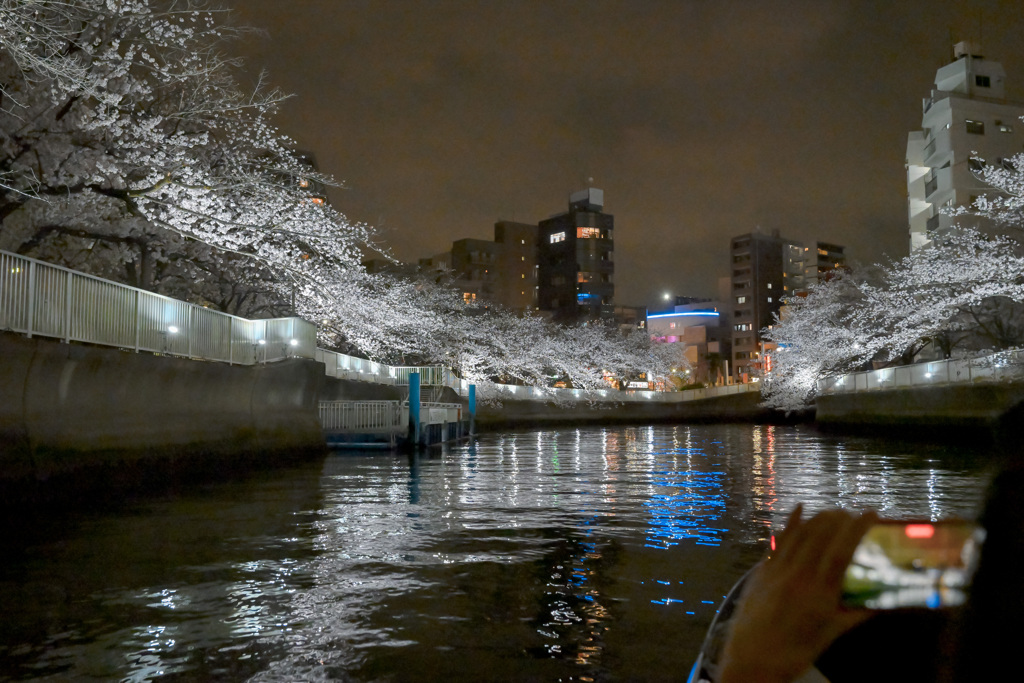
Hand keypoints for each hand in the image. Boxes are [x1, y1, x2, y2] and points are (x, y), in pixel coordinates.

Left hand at [718, 505, 877, 682]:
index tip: (871, 514)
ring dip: (818, 518)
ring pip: (799, 533)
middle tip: (854, 514)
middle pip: (820, 535)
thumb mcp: (831, 634)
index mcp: (819, 592)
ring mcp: (776, 570)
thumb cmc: (795, 651)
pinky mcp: (761, 571)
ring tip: (834, 512)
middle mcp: (797, 575)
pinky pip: (777, 541)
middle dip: (839, 519)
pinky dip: (789, 523)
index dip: (857, 528)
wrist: (752, 660)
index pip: (842, 550)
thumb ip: (856, 614)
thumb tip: (884, 600)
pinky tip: (798, 509)